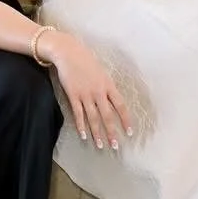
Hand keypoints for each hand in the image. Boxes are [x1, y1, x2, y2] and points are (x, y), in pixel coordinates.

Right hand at [45, 31, 133, 149]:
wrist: (68, 52)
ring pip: (93, 118)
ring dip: (97, 133)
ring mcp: (85, 94)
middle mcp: (98, 91)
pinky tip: (84, 136)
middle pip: (107, 115)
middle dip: (112, 132)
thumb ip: (106, 85)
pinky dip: (81, 126)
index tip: (130, 132)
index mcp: (108, 84)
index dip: (126, 119)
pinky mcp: (73, 95)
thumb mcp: (101, 71)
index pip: (120, 105)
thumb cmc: (85, 59)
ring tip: (101, 145)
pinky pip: (78, 114)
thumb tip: (112, 99)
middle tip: (115, 146)